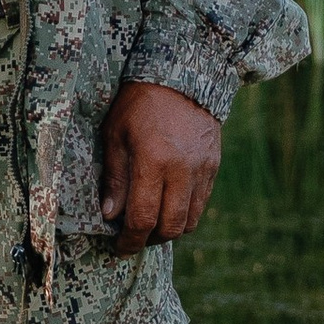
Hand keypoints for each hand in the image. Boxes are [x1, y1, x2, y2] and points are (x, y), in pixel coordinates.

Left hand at [97, 80, 223, 250]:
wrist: (182, 75)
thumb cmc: (139, 102)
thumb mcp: (116, 134)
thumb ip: (115, 178)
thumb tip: (110, 215)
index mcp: (153, 162)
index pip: (143, 218)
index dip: (129, 241)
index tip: (119, 248)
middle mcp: (182, 171)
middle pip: (169, 227)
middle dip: (149, 240)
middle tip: (134, 237)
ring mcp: (202, 170)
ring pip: (189, 221)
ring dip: (169, 229)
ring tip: (152, 222)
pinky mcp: (213, 167)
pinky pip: (202, 204)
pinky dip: (185, 213)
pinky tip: (169, 204)